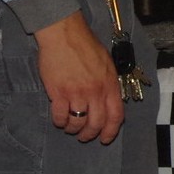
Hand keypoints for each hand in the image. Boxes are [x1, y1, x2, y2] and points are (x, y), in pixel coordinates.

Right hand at [34, 11, 124, 143]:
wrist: (64, 34)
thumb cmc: (85, 45)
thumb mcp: (106, 63)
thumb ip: (108, 83)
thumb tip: (109, 100)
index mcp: (109, 84)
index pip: (116, 115)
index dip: (111, 131)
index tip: (105, 138)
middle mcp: (95, 92)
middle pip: (96, 123)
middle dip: (90, 134)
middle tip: (84, 136)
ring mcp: (77, 93)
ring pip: (77, 123)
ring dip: (73, 129)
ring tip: (70, 127)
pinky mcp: (58, 93)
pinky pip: (60, 116)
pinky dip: (59, 121)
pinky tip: (59, 119)